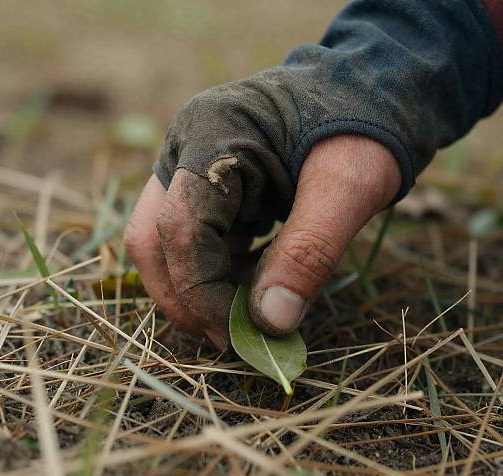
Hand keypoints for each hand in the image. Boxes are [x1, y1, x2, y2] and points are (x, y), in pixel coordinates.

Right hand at [125, 134, 399, 348]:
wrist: (366, 95)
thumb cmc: (363, 130)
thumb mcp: (349, 188)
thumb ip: (308, 254)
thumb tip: (269, 324)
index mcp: (210, 134)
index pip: (181, 228)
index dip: (202, 291)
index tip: (242, 334)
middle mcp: (184, 149)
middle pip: (152, 239)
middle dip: (185, 297)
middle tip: (230, 336)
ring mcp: (190, 167)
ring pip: (163, 243)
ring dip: (198, 288)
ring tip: (248, 313)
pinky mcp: (205, 186)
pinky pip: (190, 239)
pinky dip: (213, 273)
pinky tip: (252, 284)